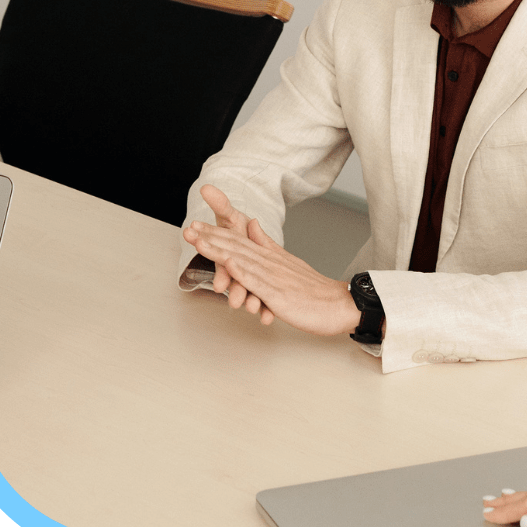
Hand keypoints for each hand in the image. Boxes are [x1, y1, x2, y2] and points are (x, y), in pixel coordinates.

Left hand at [182, 208, 361, 337]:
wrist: (338, 303)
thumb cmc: (313, 288)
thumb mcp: (287, 261)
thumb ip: (267, 243)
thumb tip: (252, 224)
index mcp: (270, 256)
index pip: (239, 240)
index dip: (215, 232)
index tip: (195, 224)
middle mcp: (269, 262)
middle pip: (236, 246)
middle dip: (210, 236)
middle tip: (189, 227)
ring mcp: (274, 277)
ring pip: (242, 260)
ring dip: (219, 249)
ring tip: (199, 241)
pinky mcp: (279, 294)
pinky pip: (259, 282)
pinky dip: (243, 271)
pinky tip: (229, 263)